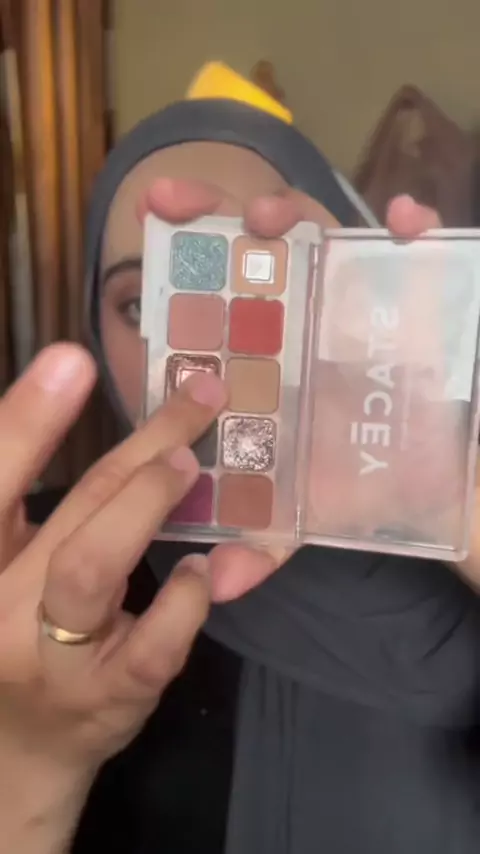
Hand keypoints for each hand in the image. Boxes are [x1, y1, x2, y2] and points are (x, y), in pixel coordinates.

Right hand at [0, 343, 225, 779]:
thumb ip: (46, 506)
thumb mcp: (9, 564)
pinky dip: (185, 598)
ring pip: (91, 570)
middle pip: (70, 508)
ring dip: (148, 507)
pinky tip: (203, 568)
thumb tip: (138, 440)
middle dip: (141, 444)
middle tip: (197, 397)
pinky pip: (152, 644)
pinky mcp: (107, 698)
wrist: (15, 756)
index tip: (71, 358)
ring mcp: (53, 656)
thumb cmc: (14, 633)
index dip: (28, 419)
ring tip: (189, 465)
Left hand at [144, 181, 445, 598]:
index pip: (223, 292)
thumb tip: (219, 580)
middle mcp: (308, 316)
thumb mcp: (306, 509)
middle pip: (262, 248)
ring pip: (325, 234)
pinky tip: (411, 222)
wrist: (437, 483)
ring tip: (269, 217)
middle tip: (182, 200)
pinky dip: (414, 230)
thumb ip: (264, 537)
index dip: (187, 251)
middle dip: (223, 210)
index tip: (151, 214)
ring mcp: (358, 303)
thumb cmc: (366, 483)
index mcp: (271, 353)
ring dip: (298, 213)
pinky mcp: (415, 299)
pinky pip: (417, 252)